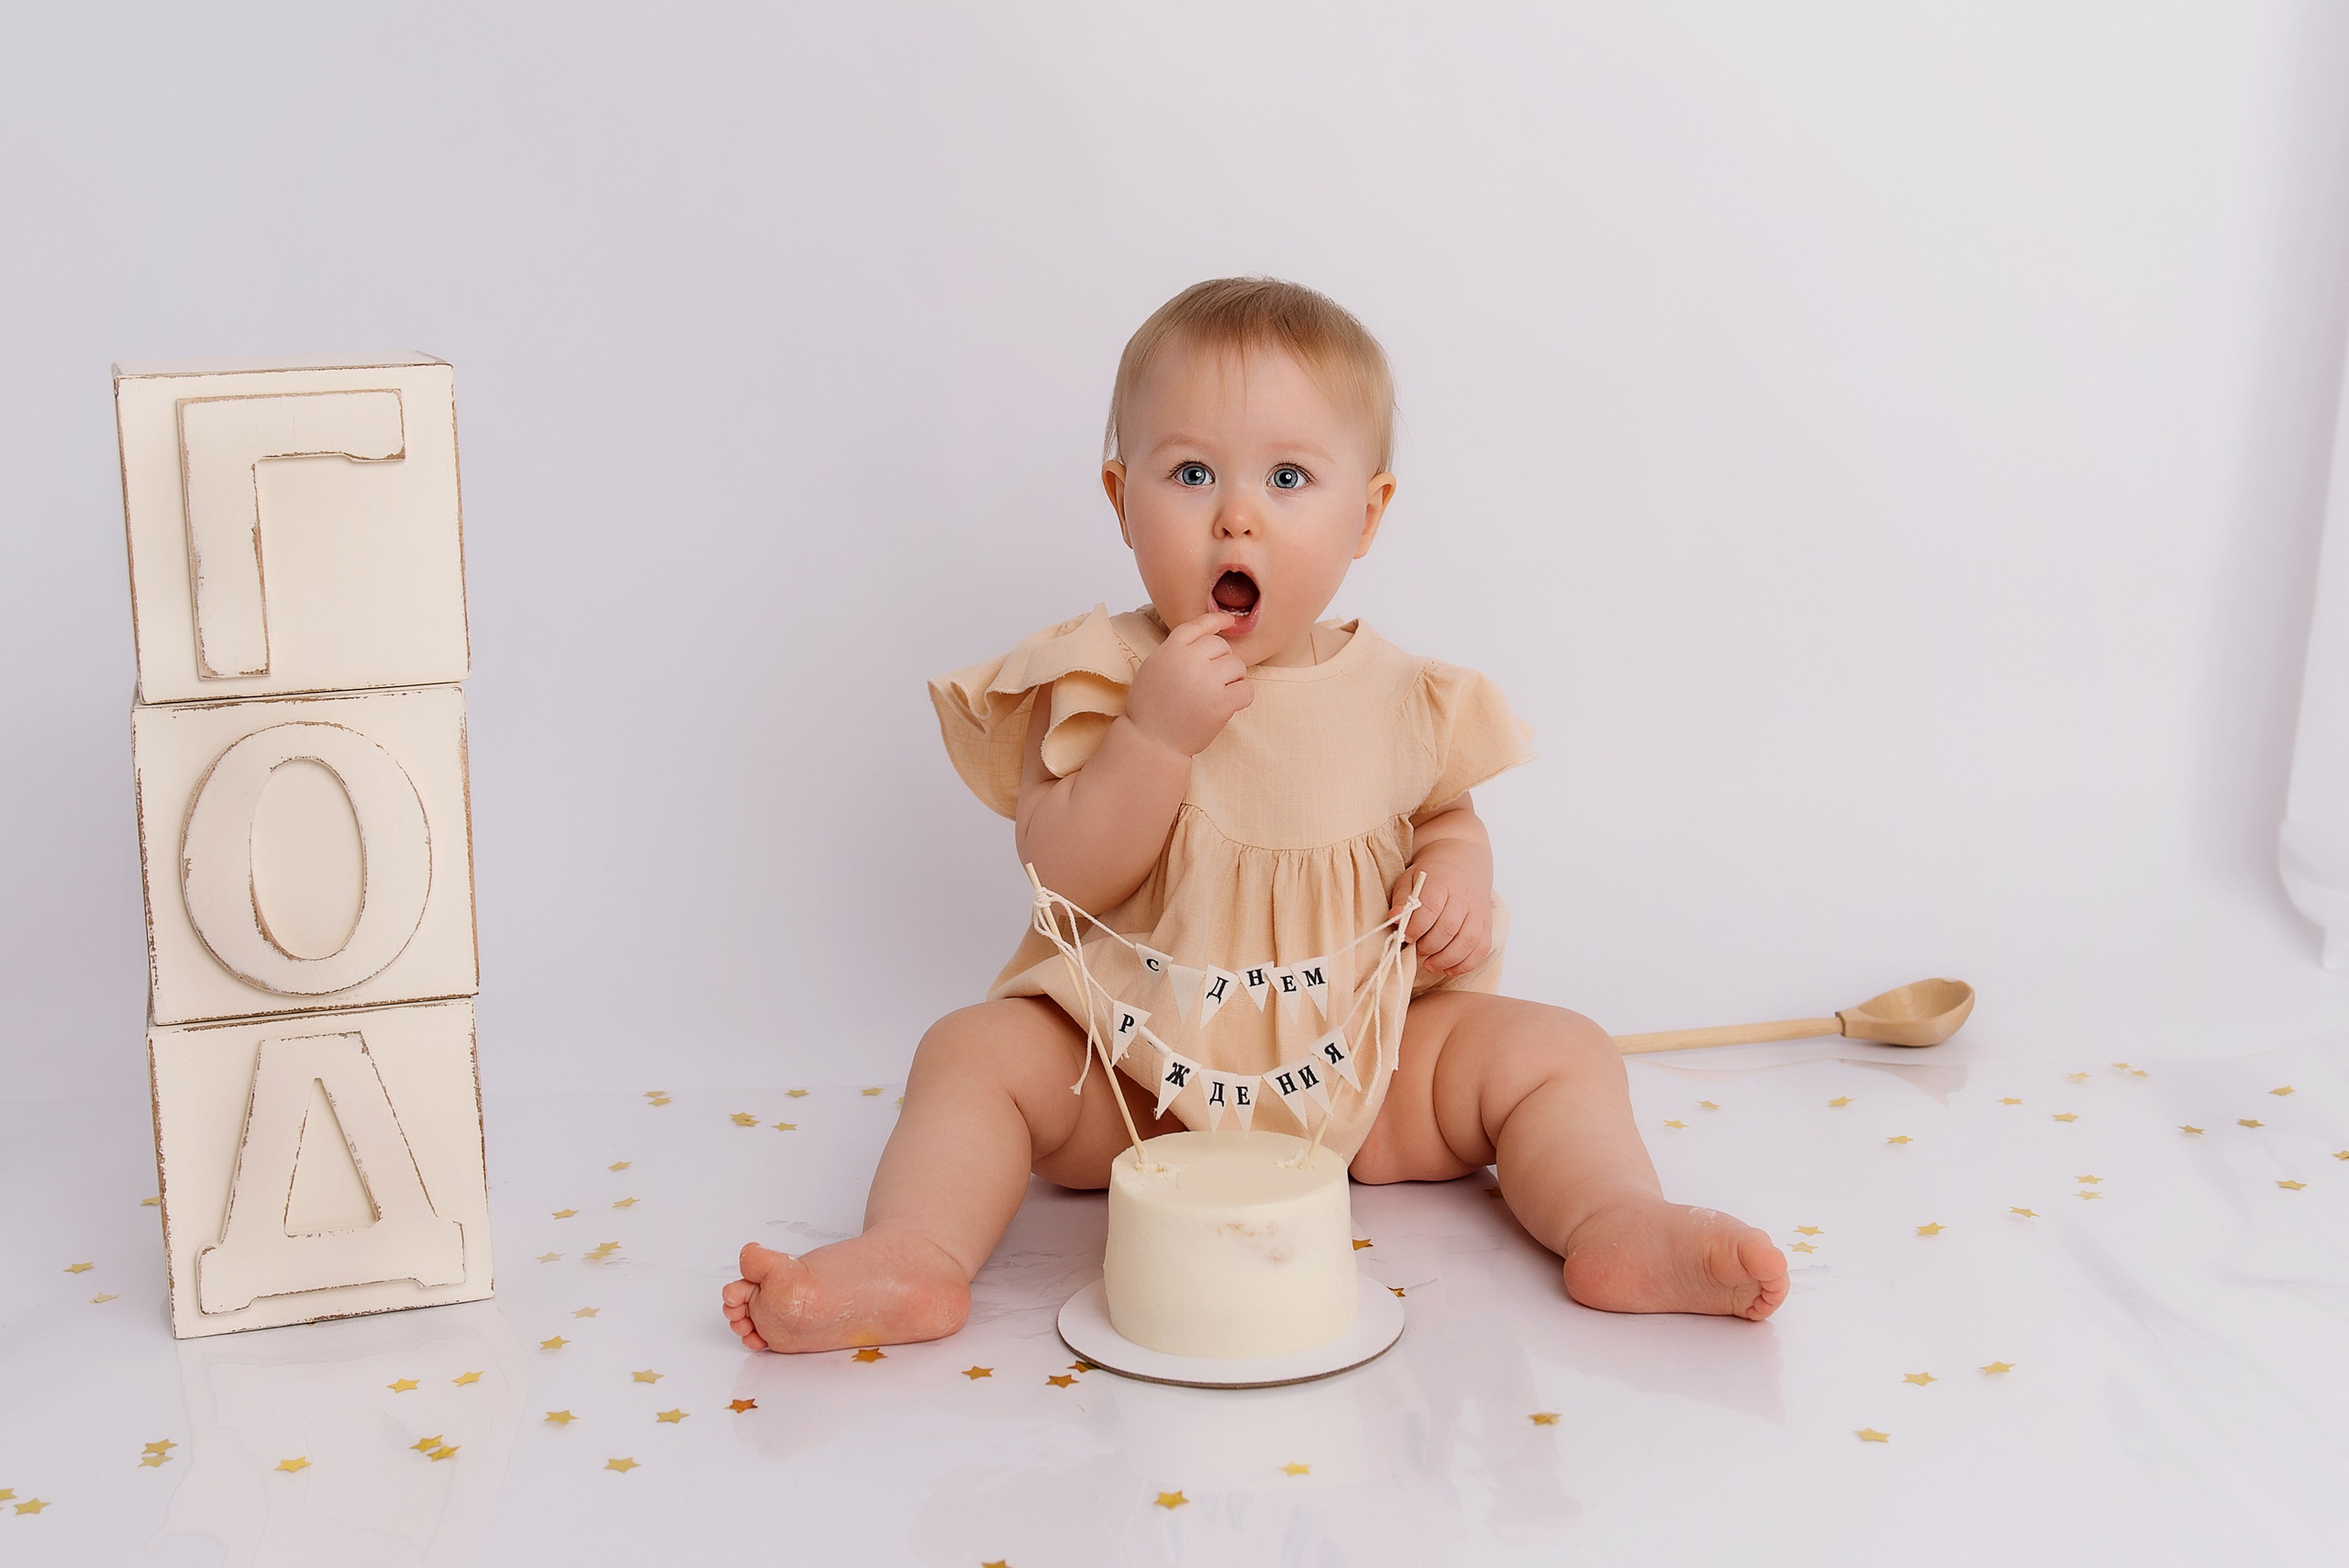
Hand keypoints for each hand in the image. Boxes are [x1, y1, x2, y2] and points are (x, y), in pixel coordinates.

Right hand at [1125, 610, 1252, 756]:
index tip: (1229, 620)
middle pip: (1222, 646)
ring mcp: (1205, 681)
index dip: (1216, 620)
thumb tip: (1207, 637)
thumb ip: (1176, 651)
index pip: (1198, 626)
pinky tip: (1228, 705)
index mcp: (1170, 650)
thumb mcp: (1154, 668)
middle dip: (1222, 661)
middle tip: (1211, 682)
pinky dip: (1241, 697)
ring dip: (1233, 678)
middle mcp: (1188, 661)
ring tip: (1217, 694)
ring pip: (1237, 666)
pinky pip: (1246, 690)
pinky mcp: (1220, 704)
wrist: (1151, 742)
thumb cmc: (1151, 708)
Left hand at [1391, 857, 1492, 979]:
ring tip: (1429, 965)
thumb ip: (1402, 899)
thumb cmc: (1431, 879)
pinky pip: (1481, 949)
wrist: (1461, 869)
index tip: (1406, 937)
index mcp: (1443, 882)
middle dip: (1429, 946)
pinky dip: (1465, 964)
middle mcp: (1465, 897)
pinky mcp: (1487, 926)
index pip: (1431, 908)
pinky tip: (1448, 969)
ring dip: (1446, 959)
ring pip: (1467, 941)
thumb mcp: (1410, 880)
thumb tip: (1395, 918)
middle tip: (1417, 950)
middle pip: (1449, 928)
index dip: (1417, 927)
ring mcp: (1479, 912)